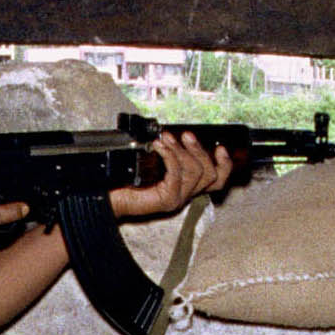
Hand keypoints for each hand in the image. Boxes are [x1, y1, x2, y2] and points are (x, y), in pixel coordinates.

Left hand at [110, 131, 231, 218]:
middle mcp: (186, 194)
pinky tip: (160, 147)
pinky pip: (176, 173)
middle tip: (186, 136)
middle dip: (199, 150)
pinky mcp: (167, 200)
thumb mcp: (154, 161)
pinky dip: (170, 156)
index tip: (221, 147)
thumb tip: (177, 134)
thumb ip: (170, 153)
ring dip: (182, 151)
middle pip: (210, 174)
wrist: (110, 196)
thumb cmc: (129, 178)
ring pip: (195, 172)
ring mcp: (177, 199)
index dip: (224, 164)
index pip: (217, 180)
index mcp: (187, 186)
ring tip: (167, 139)